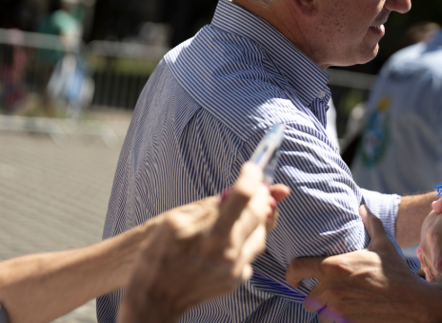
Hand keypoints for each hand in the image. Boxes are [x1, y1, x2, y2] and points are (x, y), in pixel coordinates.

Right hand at [118, 162, 289, 321]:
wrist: (152, 300)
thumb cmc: (158, 257)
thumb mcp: (174, 222)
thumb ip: (208, 207)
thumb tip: (233, 192)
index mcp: (210, 235)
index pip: (243, 197)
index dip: (251, 177)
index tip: (253, 168)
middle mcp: (228, 253)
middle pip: (260, 214)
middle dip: (261, 195)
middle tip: (257, 185)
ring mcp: (235, 269)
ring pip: (262, 235)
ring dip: (258, 219)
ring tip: (246, 210)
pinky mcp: (236, 279)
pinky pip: (251, 253)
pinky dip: (247, 240)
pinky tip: (233, 236)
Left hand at [286, 205, 441, 322]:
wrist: (413, 301)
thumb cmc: (397, 272)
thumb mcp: (383, 244)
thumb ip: (371, 223)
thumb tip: (363, 207)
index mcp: (335, 267)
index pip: (296, 270)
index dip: (291, 275)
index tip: (294, 280)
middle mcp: (331, 289)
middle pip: (307, 299)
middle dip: (317, 298)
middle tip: (330, 296)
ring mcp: (338, 310)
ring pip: (320, 315)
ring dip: (327, 312)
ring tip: (342, 307)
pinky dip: (339, 322)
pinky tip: (352, 315)